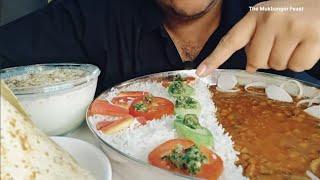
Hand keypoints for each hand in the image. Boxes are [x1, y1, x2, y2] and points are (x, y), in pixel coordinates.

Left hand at [196, 0, 319, 75]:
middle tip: (280, 43)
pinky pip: (298, 66)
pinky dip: (302, 61)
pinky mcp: (313, 36)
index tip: (201, 73)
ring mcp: (292, 27)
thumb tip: (251, 67)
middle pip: (256, 61)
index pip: (230, 40)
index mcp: (256, 14)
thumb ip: (256, 39)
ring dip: (284, 60)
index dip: (214, 58)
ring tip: (295, 41)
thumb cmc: (295, 11)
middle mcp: (271, 19)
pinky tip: (307, 45)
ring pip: (277, 65)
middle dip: (266, 59)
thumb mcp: (270, 18)